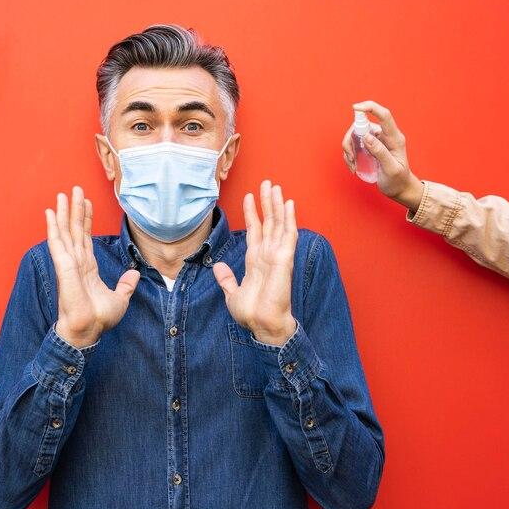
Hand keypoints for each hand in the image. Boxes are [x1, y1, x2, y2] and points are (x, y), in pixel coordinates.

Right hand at [46, 187, 140, 347]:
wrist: (89, 330)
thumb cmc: (99, 319)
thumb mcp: (120, 299)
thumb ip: (126, 285)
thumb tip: (135, 275)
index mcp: (87, 267)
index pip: (85, 237)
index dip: (85, 219)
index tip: (86, 202)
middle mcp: (76, 262)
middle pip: (74, 229)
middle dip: (75, 209)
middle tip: (75, 189)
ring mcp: (68, 263)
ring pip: (65, 231)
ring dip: (63, 212)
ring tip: (62, 193)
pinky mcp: (64, 266)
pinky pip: (57, 242)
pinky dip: (53, 226)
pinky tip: (49, 213)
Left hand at [213, 180, 297, 345]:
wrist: (261, 325)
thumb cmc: (251, 313)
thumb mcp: (232, 293)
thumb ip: (226, 279)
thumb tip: (218, 266)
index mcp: (256, 260)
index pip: (255, 230)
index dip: (252, 213)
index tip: (250, 197)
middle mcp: (268, 254)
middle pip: (269, 222)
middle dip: (268, 202)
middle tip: (267, 183)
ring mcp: (277, 255)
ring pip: (279, 223)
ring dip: (278, 204)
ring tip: (276, 186)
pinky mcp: (284, 259)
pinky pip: (288, 235)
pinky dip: (289, 218)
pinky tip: (290, 204)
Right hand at [341, 100, 423, 210]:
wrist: (399, 189)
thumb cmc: (398, 180)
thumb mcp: (391, 169)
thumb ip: (380, 152)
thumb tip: (367, 136)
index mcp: (394, 138)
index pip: (384, 115)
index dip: (370, 107)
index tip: (355, 108)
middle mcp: (385, 135)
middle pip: (362, 125)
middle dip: (350, 139)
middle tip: (350, 157)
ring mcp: (376, 140)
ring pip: (355, 135)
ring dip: (348, 149)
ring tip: (352, 164)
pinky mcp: (370, 146)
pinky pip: (354, 144)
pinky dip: (349, 155)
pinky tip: (353, 166)